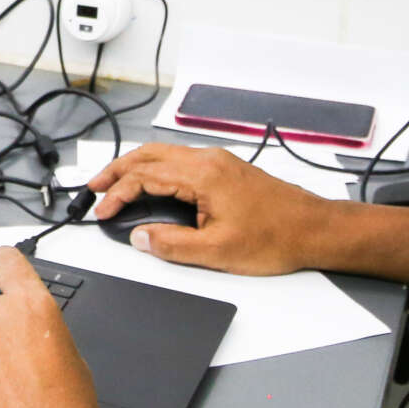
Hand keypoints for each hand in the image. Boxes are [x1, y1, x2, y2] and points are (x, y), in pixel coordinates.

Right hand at [85, 141, 343, 274]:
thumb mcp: (217, 252)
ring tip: (115, 185)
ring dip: (135, 168)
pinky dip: (156, 170)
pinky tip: (152, 184)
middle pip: (149, 156)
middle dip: (117, 170)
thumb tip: (140, 237)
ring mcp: (218, 162)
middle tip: (94, 188)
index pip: (145, 176)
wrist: (314, 229)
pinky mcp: (225, 170)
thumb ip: (172, 245)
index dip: (117, 193)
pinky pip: (179, 161)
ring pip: (163, 155)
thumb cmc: (276, 238)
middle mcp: (208, 160)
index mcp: (202, 175)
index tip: (101, 210)